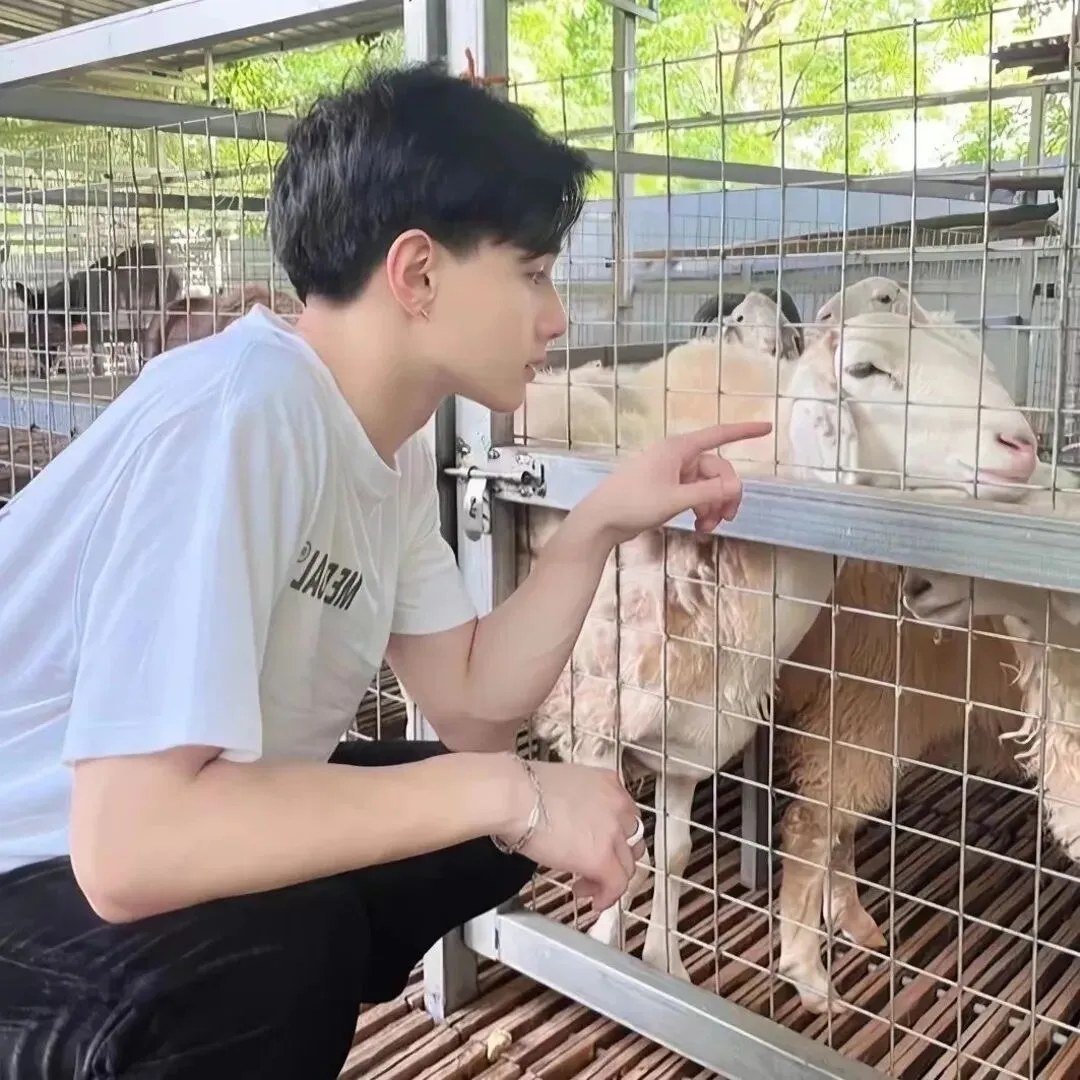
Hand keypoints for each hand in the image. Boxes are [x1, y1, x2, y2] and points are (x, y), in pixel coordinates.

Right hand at [494, 757, 645, 911]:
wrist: (515, 796)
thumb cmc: (524, 787)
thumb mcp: (564, 785)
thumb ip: (578, 803)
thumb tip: (572, 821)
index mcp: (608, 783)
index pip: (626, 815)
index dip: (615, 835)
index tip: (603, 844)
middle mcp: (617, 806)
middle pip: (630, 840)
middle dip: (616, 857)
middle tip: (598, 868)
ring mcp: (612, 833)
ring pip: (626, 865)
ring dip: (608, 879)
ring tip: (587, 885)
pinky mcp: (601, 859)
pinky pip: (616, 885)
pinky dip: (608, 897)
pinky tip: (595, 901)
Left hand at [582, 420, 772, 545]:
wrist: (600, 521)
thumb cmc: (633, 504)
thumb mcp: (675, 499)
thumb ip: (709, 492)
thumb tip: (738, 485)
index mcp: (678, 449)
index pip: (718, 434)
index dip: (744, 431)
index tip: (767, 428)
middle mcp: (676, 457)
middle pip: (716, 469)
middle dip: (725, 494)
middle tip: (727, 519)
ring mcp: (670, 473)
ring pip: (706, 486)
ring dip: (712, 505)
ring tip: (706, 528)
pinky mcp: (665, 489)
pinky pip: (693, 494)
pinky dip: (700, 508)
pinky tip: (698, 526)